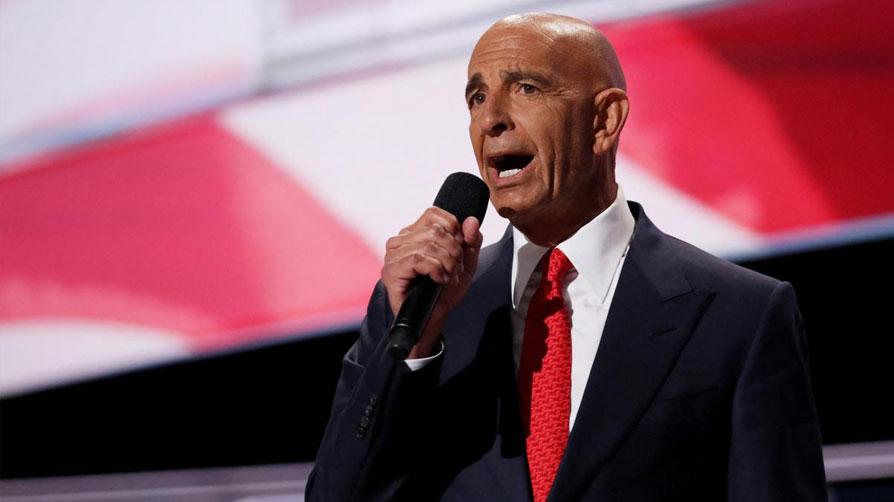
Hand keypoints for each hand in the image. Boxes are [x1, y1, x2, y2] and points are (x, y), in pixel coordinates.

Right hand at [381, 207, 482, 357]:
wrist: (433, 320)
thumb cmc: (444, 292)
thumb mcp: (464, 263)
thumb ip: (471, 240)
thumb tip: (471, 221)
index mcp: (414, 234)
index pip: (434, 214)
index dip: (453, 229)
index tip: (459, 250)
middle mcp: (400, 241)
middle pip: (435, 231)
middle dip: (454, 252)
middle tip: (455, 270)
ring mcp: (393, 256)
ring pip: (428, 244)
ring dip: (447, 263)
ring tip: (448, 277)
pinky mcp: (392, 271)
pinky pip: (418, 258)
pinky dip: (436, 269)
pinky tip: (439, 280)